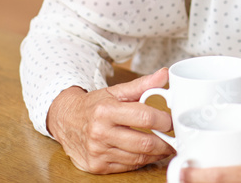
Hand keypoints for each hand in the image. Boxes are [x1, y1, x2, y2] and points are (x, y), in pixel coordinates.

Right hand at [46, 67, 173, 173]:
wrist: (65, 120)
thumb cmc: (94, 105)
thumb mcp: (116, 91)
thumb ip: (142, 85)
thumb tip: (164, 74)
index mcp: (106, 111)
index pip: (144, 117)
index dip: (164, 120)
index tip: (173, 121)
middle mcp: (99, 133)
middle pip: (143, 142)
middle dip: (165, 142)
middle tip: (175, 138)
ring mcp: (97, 152)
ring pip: (138, 157)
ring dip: (157, 153)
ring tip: (167, 146)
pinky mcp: (97, 166)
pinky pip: (128, 166)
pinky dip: (142, 161)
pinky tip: (149, 154)